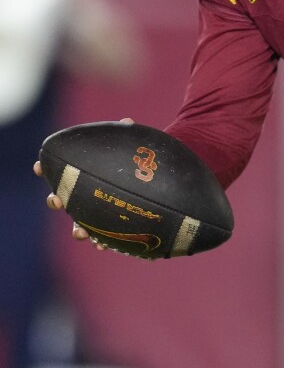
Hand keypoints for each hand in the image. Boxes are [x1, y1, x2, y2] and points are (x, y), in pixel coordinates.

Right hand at [35, 118, 134, 248]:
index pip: (61, 172)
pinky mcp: (114, 227)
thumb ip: (128, 135)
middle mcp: (86, 195)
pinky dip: (101, 243)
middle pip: (62, 200)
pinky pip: (103, 239)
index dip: (47, 169)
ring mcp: (98, 212)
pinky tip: (102, 246)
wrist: (160, 179)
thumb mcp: (134, 147)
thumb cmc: (140, 161)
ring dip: (77, 229)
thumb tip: (126, 121)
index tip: (39, 167)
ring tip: (80, 232)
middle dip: (56, 200)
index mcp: (85, 175)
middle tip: (58, 200)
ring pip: (79, 225)